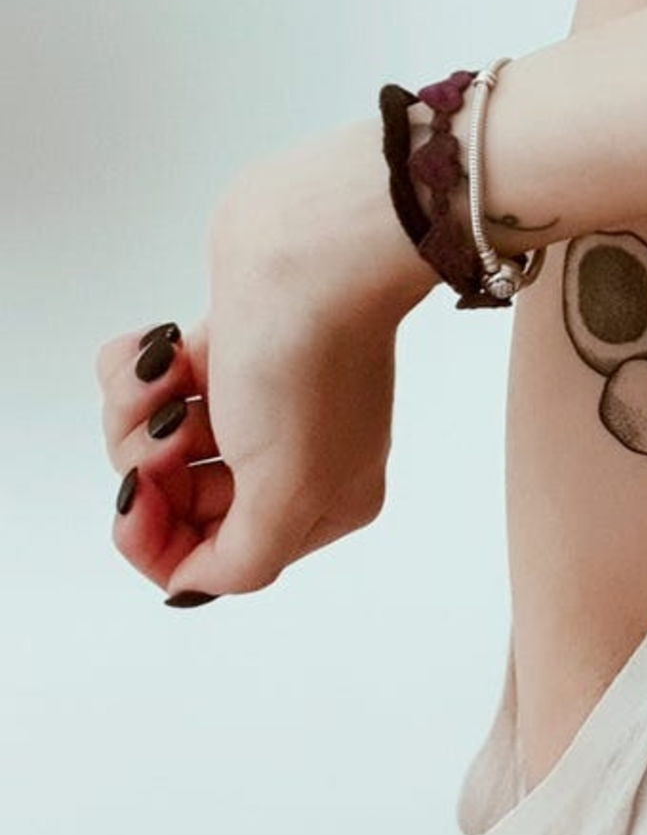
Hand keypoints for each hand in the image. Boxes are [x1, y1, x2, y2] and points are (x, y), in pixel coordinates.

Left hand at [97, 120, 436, 603]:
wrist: (310, 249)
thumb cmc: (311, 362)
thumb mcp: (289, 490)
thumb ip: (241, 561)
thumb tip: (190, 585)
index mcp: (324, 503)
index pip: (216, 558)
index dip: (158, 539)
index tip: (137, 498)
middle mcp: (294, 458)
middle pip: (178, 500)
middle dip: (148, 463)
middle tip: (166, 427)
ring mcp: (257, 403)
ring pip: (153, 441)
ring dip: (137, 407)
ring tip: (165, 372)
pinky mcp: (222, 353)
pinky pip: (145, 384)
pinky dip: (134, 367)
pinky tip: (162, 345)